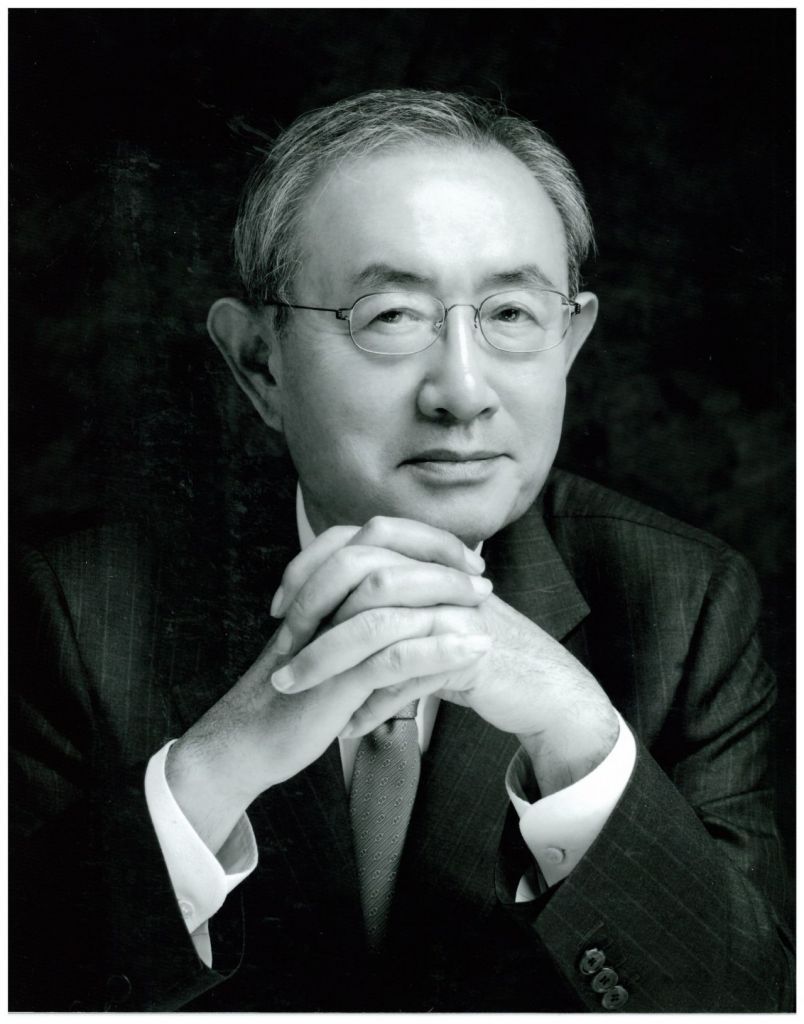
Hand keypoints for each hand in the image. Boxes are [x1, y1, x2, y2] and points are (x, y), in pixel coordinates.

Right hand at [166, 518, 492, 851]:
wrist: (249, 740)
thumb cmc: (293, 692)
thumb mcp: (326, 642)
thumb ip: (356, 614)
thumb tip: (406, 598)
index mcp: (319, 587)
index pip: (376, 538)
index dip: (424, 542)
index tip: (463, 558)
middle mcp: (320, 602)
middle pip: (386, 556)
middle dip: (440, 562)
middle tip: (481, 579)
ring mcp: (325, 637)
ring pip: (392, 601)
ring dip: (446, 600)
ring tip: (485, 609)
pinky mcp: (335, 679)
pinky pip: (394, 655)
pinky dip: (440, 650)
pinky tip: (473, 651)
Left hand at [274, 524, 618, 797]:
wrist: (539, 683)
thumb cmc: (470, 650)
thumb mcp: (421, 616)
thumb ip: (379, 602)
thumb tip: (318, 600)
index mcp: (420, 558)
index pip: (351, 541)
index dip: (307, 570)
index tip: (278, 608)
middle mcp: (436, 575)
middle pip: (359, 577)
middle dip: (311, 616)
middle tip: (282, 653)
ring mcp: (454, 610)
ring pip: (376, 629)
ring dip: (330, 665)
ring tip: (296, 691)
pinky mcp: (468, 650)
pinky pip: (407, 676)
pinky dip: (374, 705)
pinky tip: (350, 726)